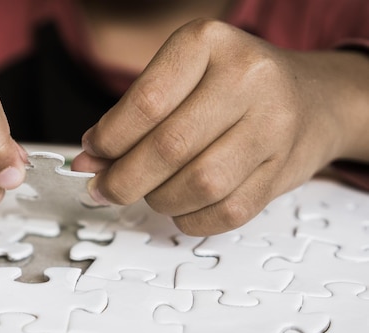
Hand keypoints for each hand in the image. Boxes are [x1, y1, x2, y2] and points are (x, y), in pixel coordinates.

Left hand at [72, 18, 368, 235]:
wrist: (313, 99)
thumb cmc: (235, 86)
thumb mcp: (182, 78)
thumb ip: (134, 116)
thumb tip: (90, 160)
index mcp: (210, 43)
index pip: (146, 102)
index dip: (109, 138)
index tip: (91, 153)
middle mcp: (248, 78)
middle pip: (169, 147)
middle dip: (123, 179)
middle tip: (103, 188)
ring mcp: (273, 126)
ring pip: (198, 184)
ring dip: (158, 199)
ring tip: (147, 192)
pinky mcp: (283, 170)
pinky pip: (226, 211)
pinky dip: (190, 218)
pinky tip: (179, 207)